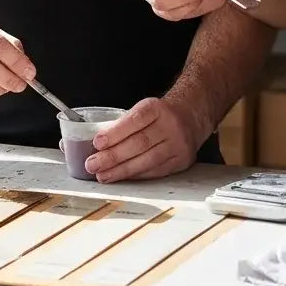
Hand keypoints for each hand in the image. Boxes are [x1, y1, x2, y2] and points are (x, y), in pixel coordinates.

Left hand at [83, 97, 202, 182]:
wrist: (191, 116)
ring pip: (147, 160)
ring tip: (103, 175)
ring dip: (122, 170)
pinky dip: (136, 175)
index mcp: (158, 108)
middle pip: (139, 143)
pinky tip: (123, 177)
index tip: (97, 143)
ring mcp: (178, 144)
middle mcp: (171, 125)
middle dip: (113, 156)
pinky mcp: (182, 160)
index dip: (115, 133)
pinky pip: (156, 171)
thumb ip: (124, 124)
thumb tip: (96, 144)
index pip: (135, 120)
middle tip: (93, 164)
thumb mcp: (144, 109)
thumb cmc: (161, 114)